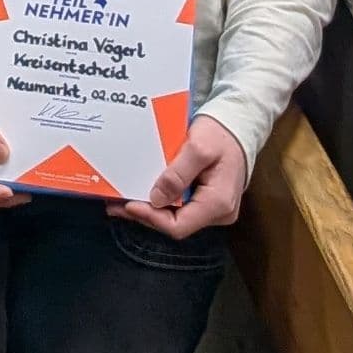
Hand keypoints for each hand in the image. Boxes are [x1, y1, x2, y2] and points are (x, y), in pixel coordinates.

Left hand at [113, 113, 247, 237]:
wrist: (237, 126)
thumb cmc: (220, 134)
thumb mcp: (198, 148)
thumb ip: (177, 174)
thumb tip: (157, 199)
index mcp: (218, 203)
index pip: (179, 226)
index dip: (150, 218)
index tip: (128, 204)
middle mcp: (218, 213)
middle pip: (174, 223)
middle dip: (145, 214)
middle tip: (115, 203)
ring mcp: (212, 209)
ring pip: (175, 216)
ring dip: (149, 208)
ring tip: (121, 199)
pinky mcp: (206, 201)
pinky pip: (179, 207)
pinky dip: (159, 200)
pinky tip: (141, 191)